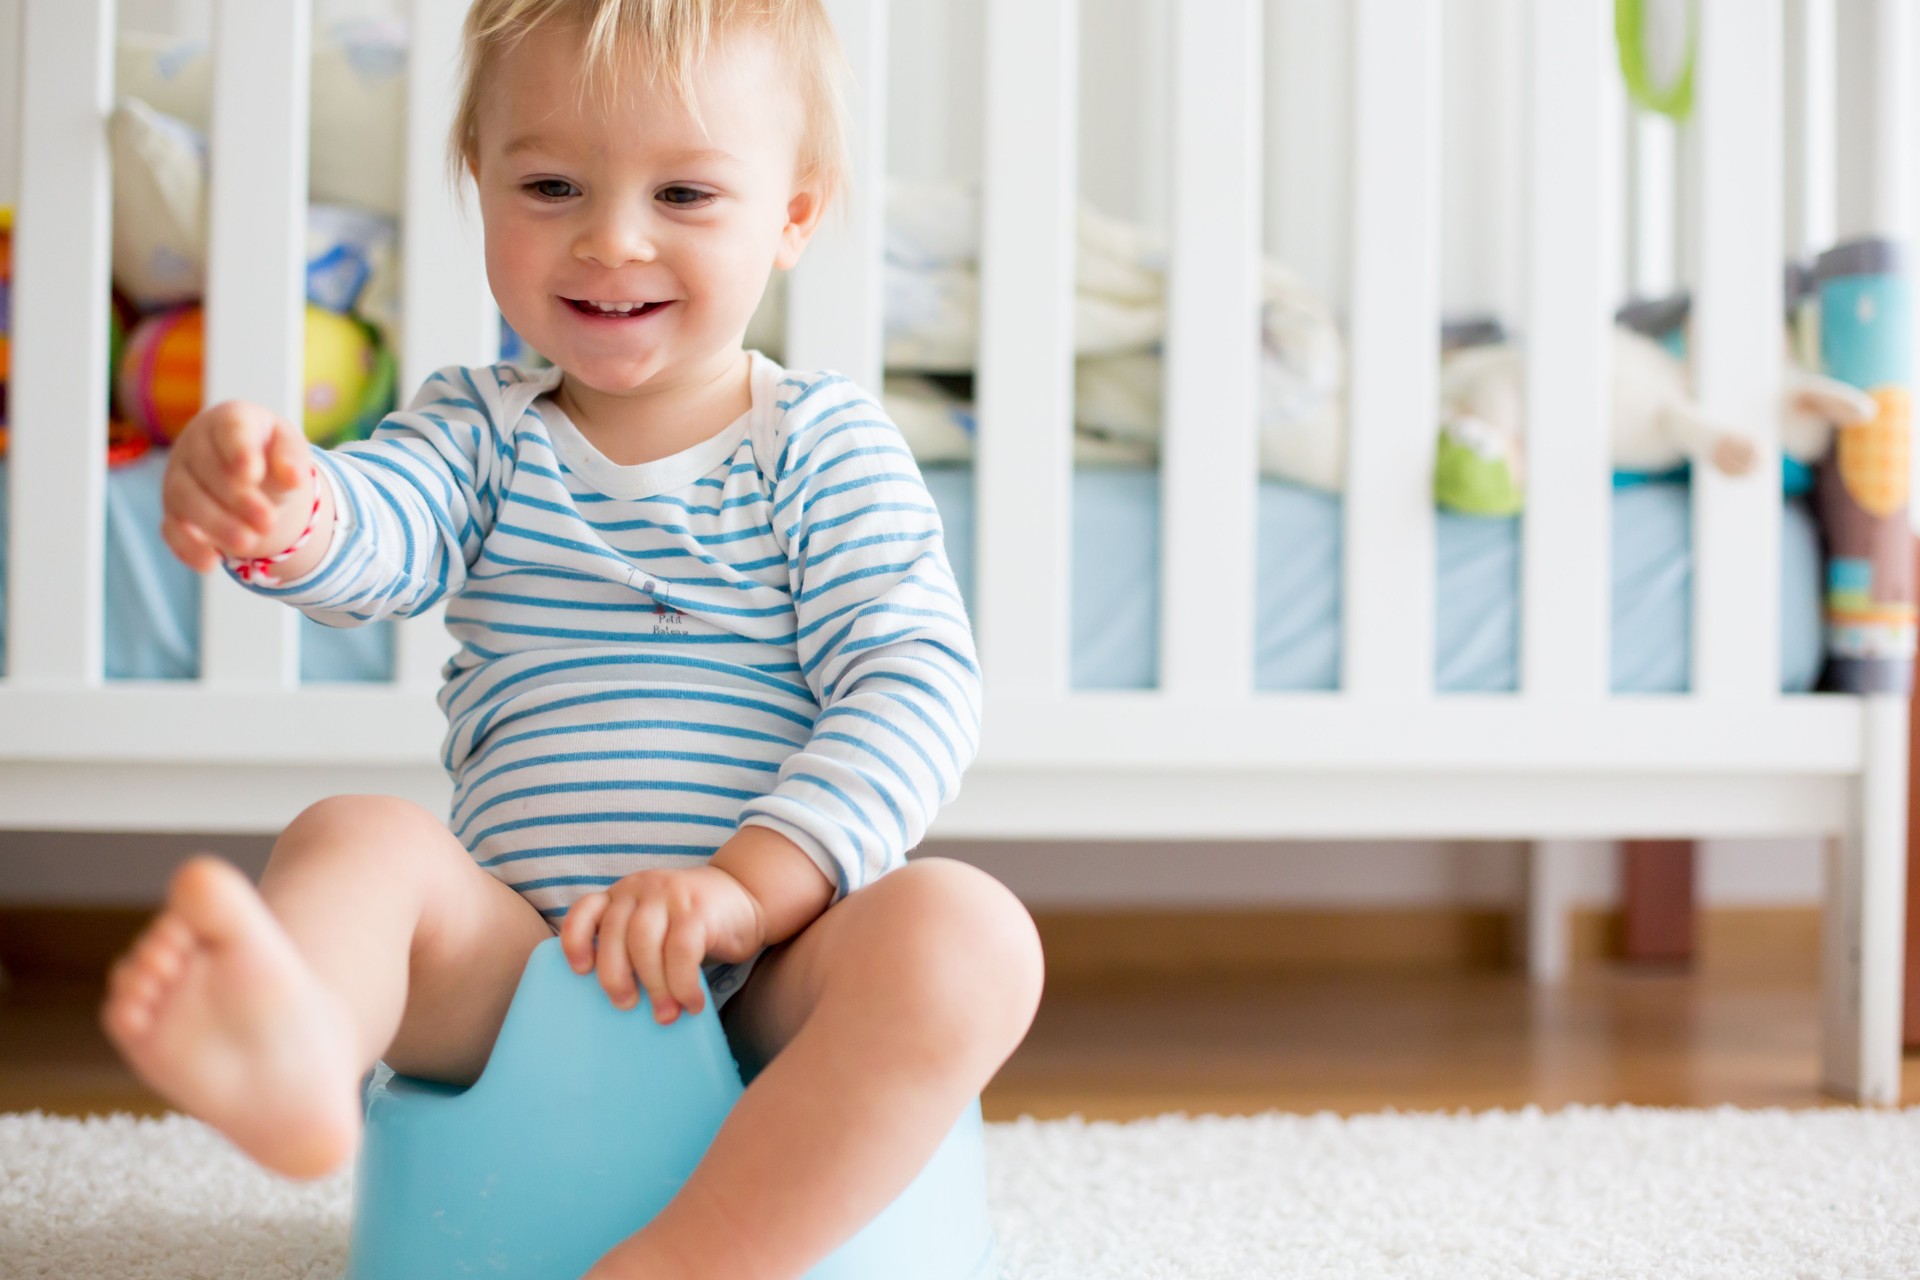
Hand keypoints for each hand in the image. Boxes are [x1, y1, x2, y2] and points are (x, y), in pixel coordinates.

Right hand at [160, 400, 312, 571]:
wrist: (248, 469)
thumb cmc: (270, 452)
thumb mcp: (289, 448)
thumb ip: (292, 459)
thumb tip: (294, 479)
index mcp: (230, 420)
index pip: (230, 429)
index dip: (238, 450)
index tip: (252, 474)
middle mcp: (195, 445)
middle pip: (206, 469)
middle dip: (237, 499)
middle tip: (268, 523)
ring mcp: (178, 477)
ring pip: (185, 500)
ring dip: (215, 524)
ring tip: (247, 544)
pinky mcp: (173, 511)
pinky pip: (171, 529)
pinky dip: (187, 547)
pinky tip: (209, 564)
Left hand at [558, 865, 766, 1022]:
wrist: (747, 895)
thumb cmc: (695, 924)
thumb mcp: (657, 925)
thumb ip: (634, 947)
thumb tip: (620, 1000)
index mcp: (623, 895)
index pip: (586, 910)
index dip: (575, 940)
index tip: (581, 971)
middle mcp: (642, 889)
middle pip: (614, 934)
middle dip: (616, 977)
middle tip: (627, 1006)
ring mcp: (670, 895)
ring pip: (645, 944)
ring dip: (653, 986)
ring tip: (665, 1014)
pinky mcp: (699, 909)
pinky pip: (682, 951)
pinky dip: (683, 983)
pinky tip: (692, 1002)